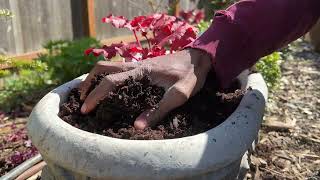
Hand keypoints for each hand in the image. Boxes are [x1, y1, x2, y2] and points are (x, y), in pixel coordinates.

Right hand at [79, 48, 211, 129]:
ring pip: (109, 66)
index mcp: (141, 72)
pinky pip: (118, 69)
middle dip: (88, 82)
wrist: (198, 58)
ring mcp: (138, 65)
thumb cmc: (190, 76)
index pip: (110, 81)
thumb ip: (158, 110)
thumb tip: (137, 126)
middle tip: (82, 100)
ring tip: (90, 94)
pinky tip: (110, 90)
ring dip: (96, 78)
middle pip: (102, 67)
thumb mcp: (178, 95)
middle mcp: (135, 65)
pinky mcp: (142, 67)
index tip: (86, 109)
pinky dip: (107, 77)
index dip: (95, 95)